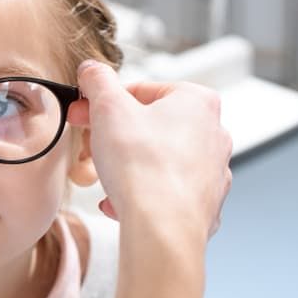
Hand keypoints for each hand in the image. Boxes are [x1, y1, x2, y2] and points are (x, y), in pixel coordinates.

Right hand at [67, 60, 231, 297]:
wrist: (163, 227)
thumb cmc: (142, 166)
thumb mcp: (107, 108)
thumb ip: (97, 80)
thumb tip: (91, 69)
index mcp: (197, 101)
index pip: (141, 90)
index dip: (102, 103)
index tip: (83, 115)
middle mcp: (214, 133)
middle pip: (150, 125)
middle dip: (113, 137)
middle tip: (87, 148)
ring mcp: (213, 170)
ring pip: (158, 160)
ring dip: (125, 167)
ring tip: (103, 179)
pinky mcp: (206, 203)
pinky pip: (166, 192)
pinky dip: (141, 194)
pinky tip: (118, 203)